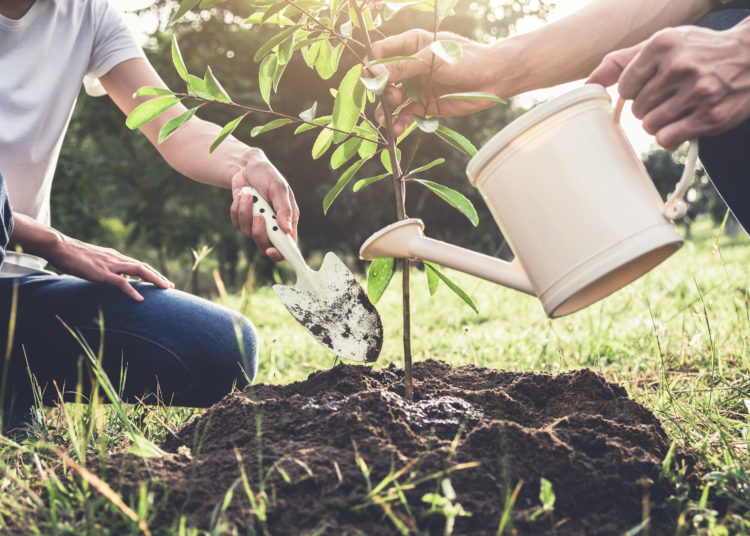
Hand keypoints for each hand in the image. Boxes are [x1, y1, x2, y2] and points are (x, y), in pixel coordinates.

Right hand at [45, 234, 172, 301]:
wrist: (59, 246)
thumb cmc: (73, 255)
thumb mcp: (94, 261)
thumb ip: (105, 268)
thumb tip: (113, 277)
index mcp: (115, 256)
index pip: (139, 265)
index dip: (152, 273)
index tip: (162, 281)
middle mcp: (117, 259)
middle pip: (144, 267)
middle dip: (159, 277)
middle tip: (171, 287)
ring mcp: (110, 265)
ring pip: (139, 271)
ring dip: (154, 280)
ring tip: (165, 289)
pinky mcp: (102, 273)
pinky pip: (121, 283)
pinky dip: (132, 291)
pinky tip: (140, 300)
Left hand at [230, 150, 299, 261]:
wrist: (247, 166)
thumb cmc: (268, 175)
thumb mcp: (279, 188)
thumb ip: (284, 209)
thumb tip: (288, 230)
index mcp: (287, 221)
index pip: (287, 246)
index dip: (280, 254)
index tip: (271, 250)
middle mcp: (273, 226)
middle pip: (265, 245)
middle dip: (259, 233)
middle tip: (258, 216)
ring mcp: (257, 224)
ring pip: (248, 233)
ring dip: (246, 213)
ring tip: (248, 196)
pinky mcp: (243, 219)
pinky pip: (237, 223)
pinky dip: (237, 209)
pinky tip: (242, 196)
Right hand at [370, 30, 503, 135]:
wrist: (493, 79)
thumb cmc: (465, 60)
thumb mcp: (431, 60)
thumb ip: (402, 67)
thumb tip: (371, 72)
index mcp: (411, 45)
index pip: (381, 52)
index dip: (373, 65)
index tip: (370, 77)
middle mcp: (410, 66)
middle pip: (383, 79)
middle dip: (381, 92)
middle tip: (390, 98)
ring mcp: (416, 87)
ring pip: (391, 101)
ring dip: (386, 111)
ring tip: (387, 120)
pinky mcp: (424, 106)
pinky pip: (405, 115)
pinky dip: (399, 123)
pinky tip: (397, 130)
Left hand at [587, 20, 749, 150]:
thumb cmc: (699, 53)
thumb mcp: (662, 46)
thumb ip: (622, 62)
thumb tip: (588, 84)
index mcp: (663, 45)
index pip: (624, 86)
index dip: (635, 91)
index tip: (652, 84)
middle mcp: (680, 66)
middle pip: (637, 108)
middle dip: (650, 107)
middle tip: (672, 95)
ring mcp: (697, 92)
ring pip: (649, 126)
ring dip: (660, 123)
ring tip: (680, 108)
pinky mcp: (709, 116)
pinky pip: (667, 139)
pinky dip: (671, 137)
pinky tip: (684, 123)